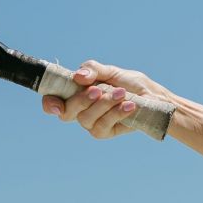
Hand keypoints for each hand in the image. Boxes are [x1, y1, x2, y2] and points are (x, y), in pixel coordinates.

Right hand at [41, 61, 168, 139]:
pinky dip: (116, 113)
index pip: (54, 101)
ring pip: (86, 118)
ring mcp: (91, 122)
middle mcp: (80, 109)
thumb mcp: (111, 71)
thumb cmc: (131, 84)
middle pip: (68, 111)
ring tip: (122, 93)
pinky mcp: (104, 132)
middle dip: (82, 99)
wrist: (153, 98)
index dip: (49, 104)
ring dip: (104, 104)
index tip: (57, 105)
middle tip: (99, 89)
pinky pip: (102, 126)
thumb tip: (78, 76)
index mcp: (76, 92)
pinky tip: (129, 105)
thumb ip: (93, 70)